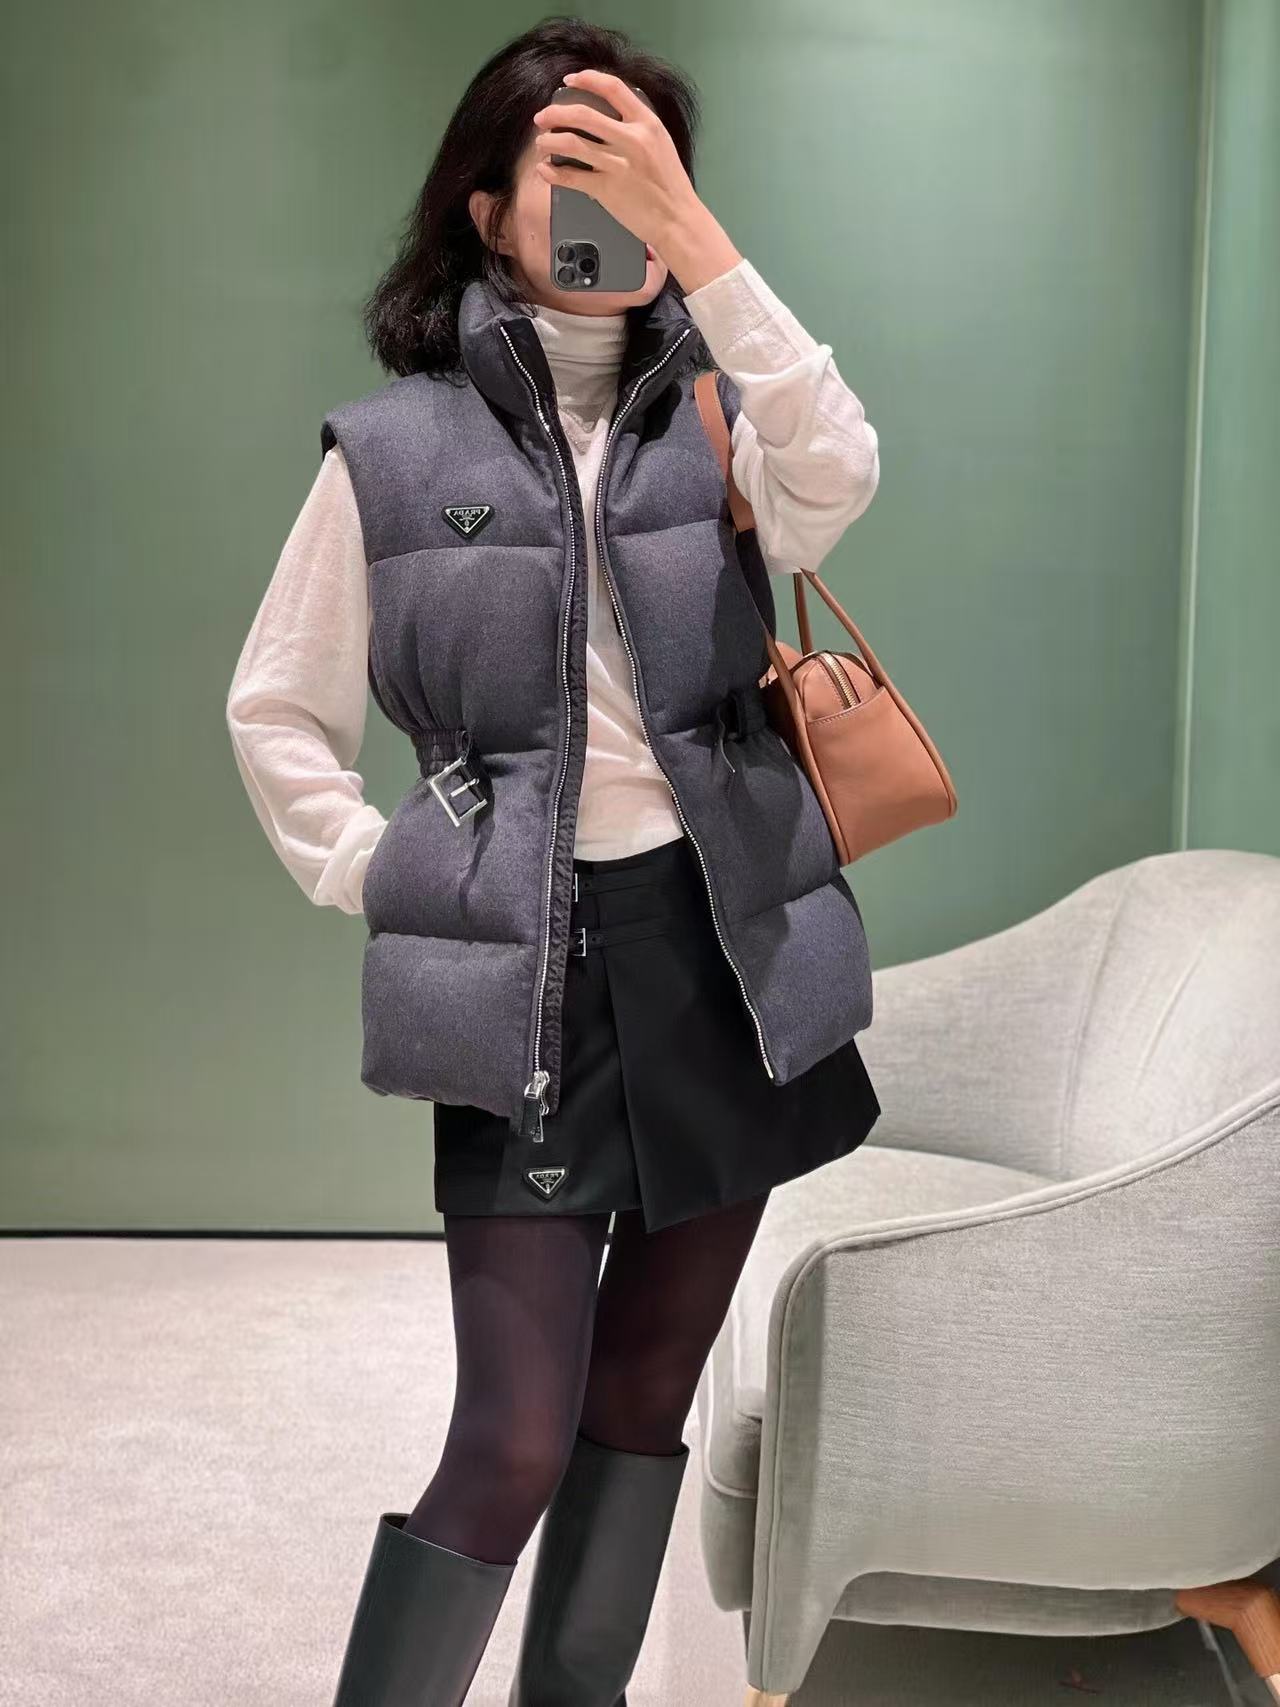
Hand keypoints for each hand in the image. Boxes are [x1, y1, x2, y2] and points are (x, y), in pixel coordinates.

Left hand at [531, 68, 697, 253]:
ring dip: (549, 140)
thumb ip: (637, 128)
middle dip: (555, 112)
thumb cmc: (670, 184)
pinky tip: (545, 170)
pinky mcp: (607, 189)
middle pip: (583, 113)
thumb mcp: (661, 144)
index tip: (570, 80)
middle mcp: (632, 139)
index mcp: (647, 123)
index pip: (613, 88)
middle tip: (542, 117)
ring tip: (542, 142)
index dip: (587, 79)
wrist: (678, 219)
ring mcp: (618, 164)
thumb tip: (609, 119)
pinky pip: (571, 176)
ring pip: (572, 142)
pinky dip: (553, 173)